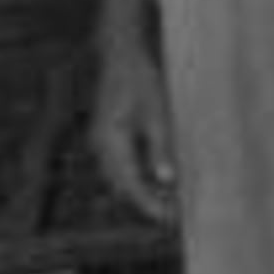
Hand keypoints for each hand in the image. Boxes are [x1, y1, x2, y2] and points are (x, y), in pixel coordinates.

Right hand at [92, 47, 177, 219]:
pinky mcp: (105, 138)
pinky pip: (118, 166)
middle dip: (145, 202)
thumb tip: (166, 180)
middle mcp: (100, 146)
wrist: (121, 54)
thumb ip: (160, 149)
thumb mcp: (157, 114)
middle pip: (121, 186)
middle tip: (174, 214)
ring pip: (118, 178)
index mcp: (111, 141)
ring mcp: (99, 142)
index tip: (169, 219)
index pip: (130, 184)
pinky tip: (156, 178)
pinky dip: (135, 177)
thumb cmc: (141, 79)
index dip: (149, 204)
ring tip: (169, 199)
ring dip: (141, 191)